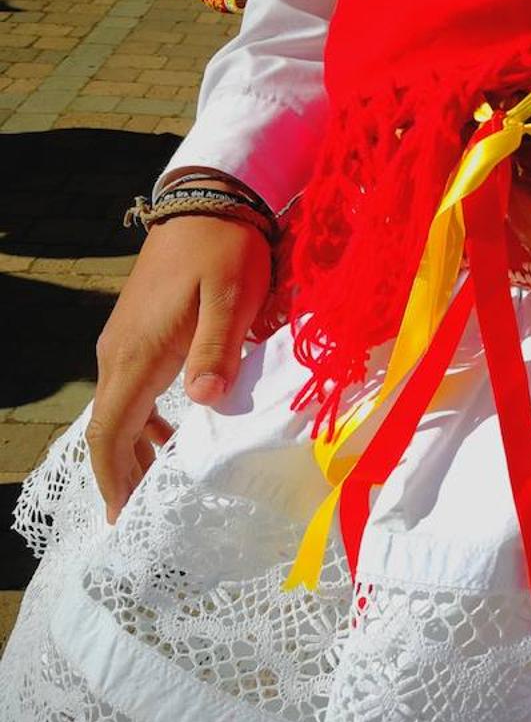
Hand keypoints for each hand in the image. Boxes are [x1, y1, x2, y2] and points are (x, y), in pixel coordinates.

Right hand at [87, 214, 270, 522]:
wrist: (206, 204)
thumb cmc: (224, 252)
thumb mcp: (231, 298)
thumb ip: (217, 349)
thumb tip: (203, 400)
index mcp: (138, 353)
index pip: (110, 429)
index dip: (115, 476)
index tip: (123, 516)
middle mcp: (120, 353)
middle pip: (109, 428)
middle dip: (122, 474)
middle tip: (141, 517)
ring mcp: (126, 343)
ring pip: (119, 411)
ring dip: (133, 450)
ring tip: (157, 487)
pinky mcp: (141, 334)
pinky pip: (133, 391)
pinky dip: (144, 423)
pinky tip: (169, 438)